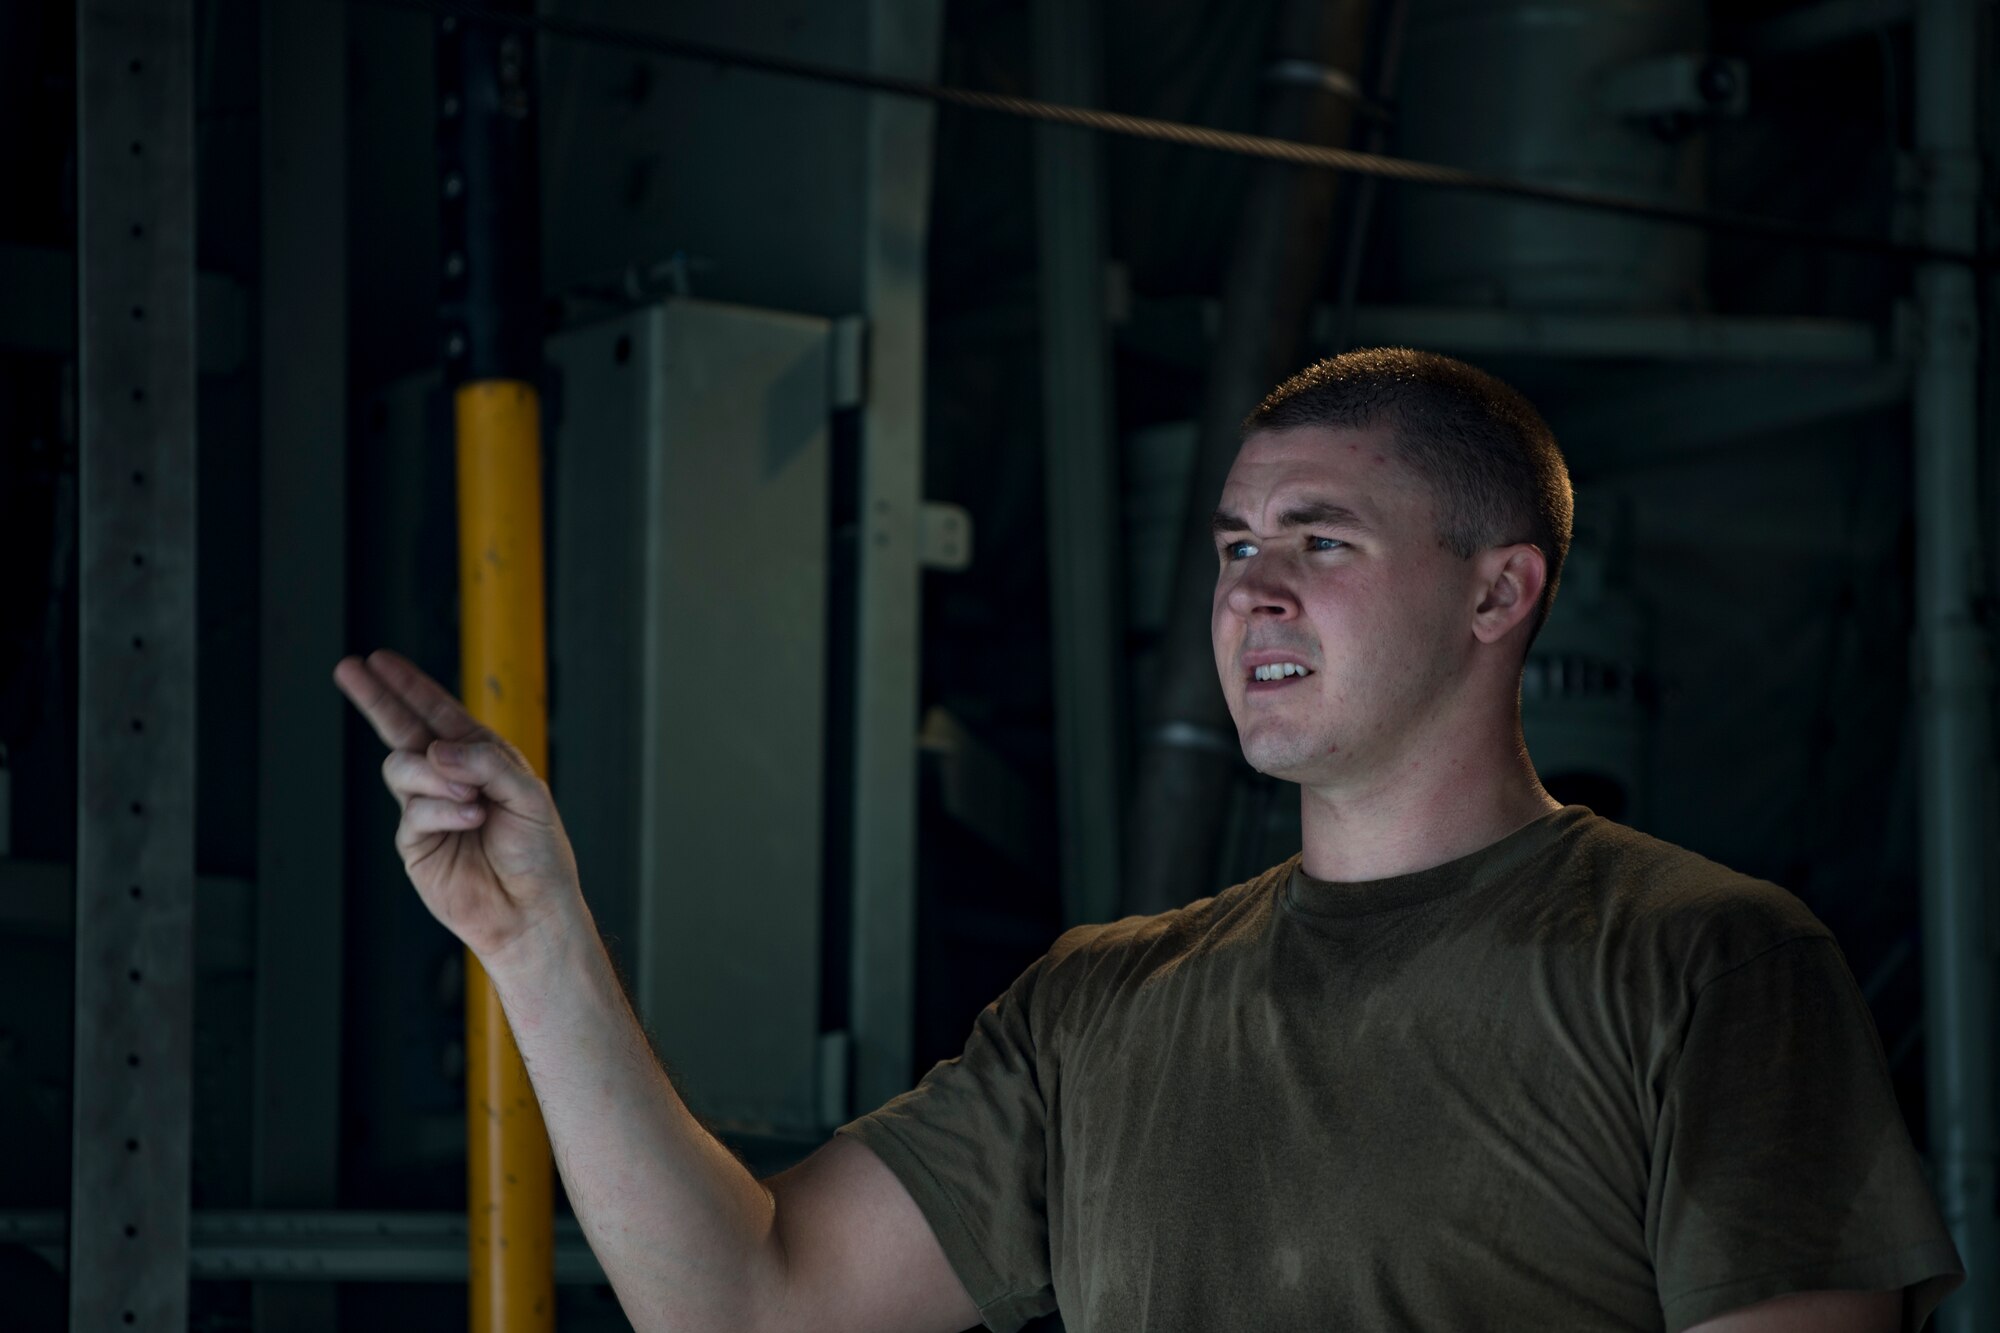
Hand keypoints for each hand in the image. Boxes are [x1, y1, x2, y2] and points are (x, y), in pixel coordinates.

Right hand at [333, 648, 581, 965]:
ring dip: (434, 775)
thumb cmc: (538, 853)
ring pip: (403, 768)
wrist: (532, 910)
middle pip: (402, 729)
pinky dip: (444, 811)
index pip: (438, 713)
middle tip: (349, 669)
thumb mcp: (528, 795)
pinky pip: (414, 812)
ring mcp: (428, 810)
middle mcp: (450, 779)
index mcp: (481, 759)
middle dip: (377, 698)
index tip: (379, 659)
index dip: (409, 685)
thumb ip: (487, 763)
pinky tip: (471, 819)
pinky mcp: (416, 843)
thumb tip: (435, 749)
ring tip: (472, 797)